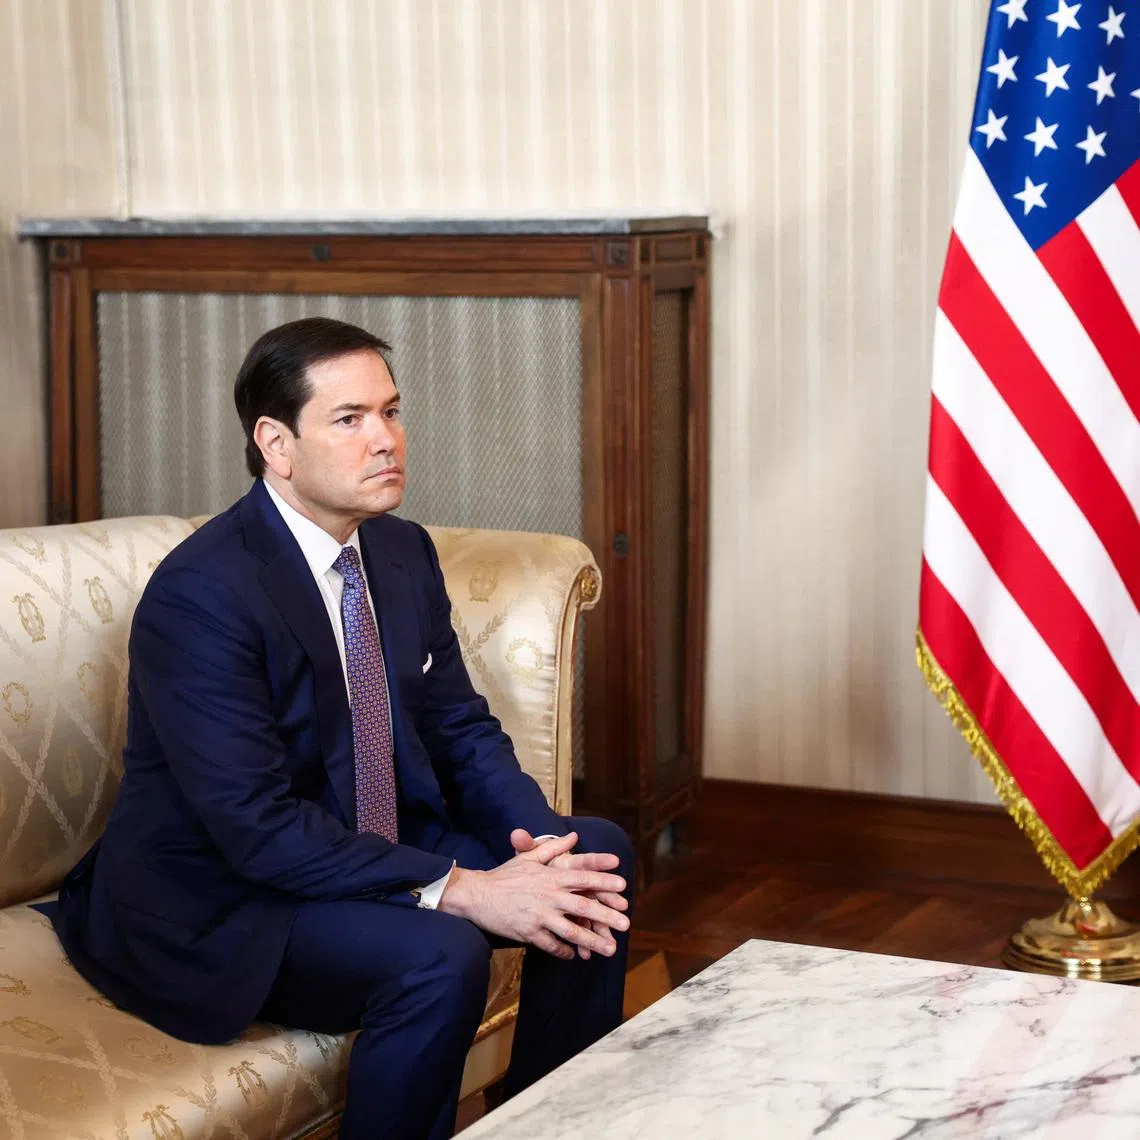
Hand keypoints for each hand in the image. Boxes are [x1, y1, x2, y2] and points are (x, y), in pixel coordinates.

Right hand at [438, 832, 628, 959]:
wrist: (477, 895)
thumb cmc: (504, 875)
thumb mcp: (529, 857)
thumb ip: (553, 847)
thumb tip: (573, 836)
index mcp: (550, 876)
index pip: (583, 877)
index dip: (604, 881)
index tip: (623, 886)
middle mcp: (549, 896)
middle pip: (584, 906)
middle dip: (608, 916)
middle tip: (627, 924)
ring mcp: (540, 916)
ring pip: (572, 930)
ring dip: (594, 941)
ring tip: (610, 949)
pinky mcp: (529, 933)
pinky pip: (553, 945)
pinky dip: (565, 951)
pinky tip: (575, 955)